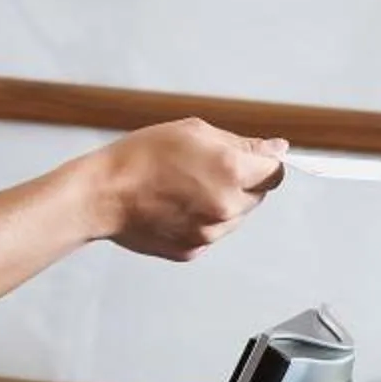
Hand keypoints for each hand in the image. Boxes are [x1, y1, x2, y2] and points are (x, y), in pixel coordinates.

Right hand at [89, 119, 286, 260]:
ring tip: (186, 186)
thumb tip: (277, 149)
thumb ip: (242, 143)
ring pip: (236, 216)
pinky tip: (176, 205)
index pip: (276, 172)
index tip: (253, 159)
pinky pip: (212, 232)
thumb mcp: (194, 132)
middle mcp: (226, 207)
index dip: (265, 162)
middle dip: (243, 181)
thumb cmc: (141, 157)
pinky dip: (202, 219)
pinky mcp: (193, 250)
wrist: (103, 194)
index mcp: (231, 171)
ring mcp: (210, 233)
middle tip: (205, 168)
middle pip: (258, 195)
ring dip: (223, 201)